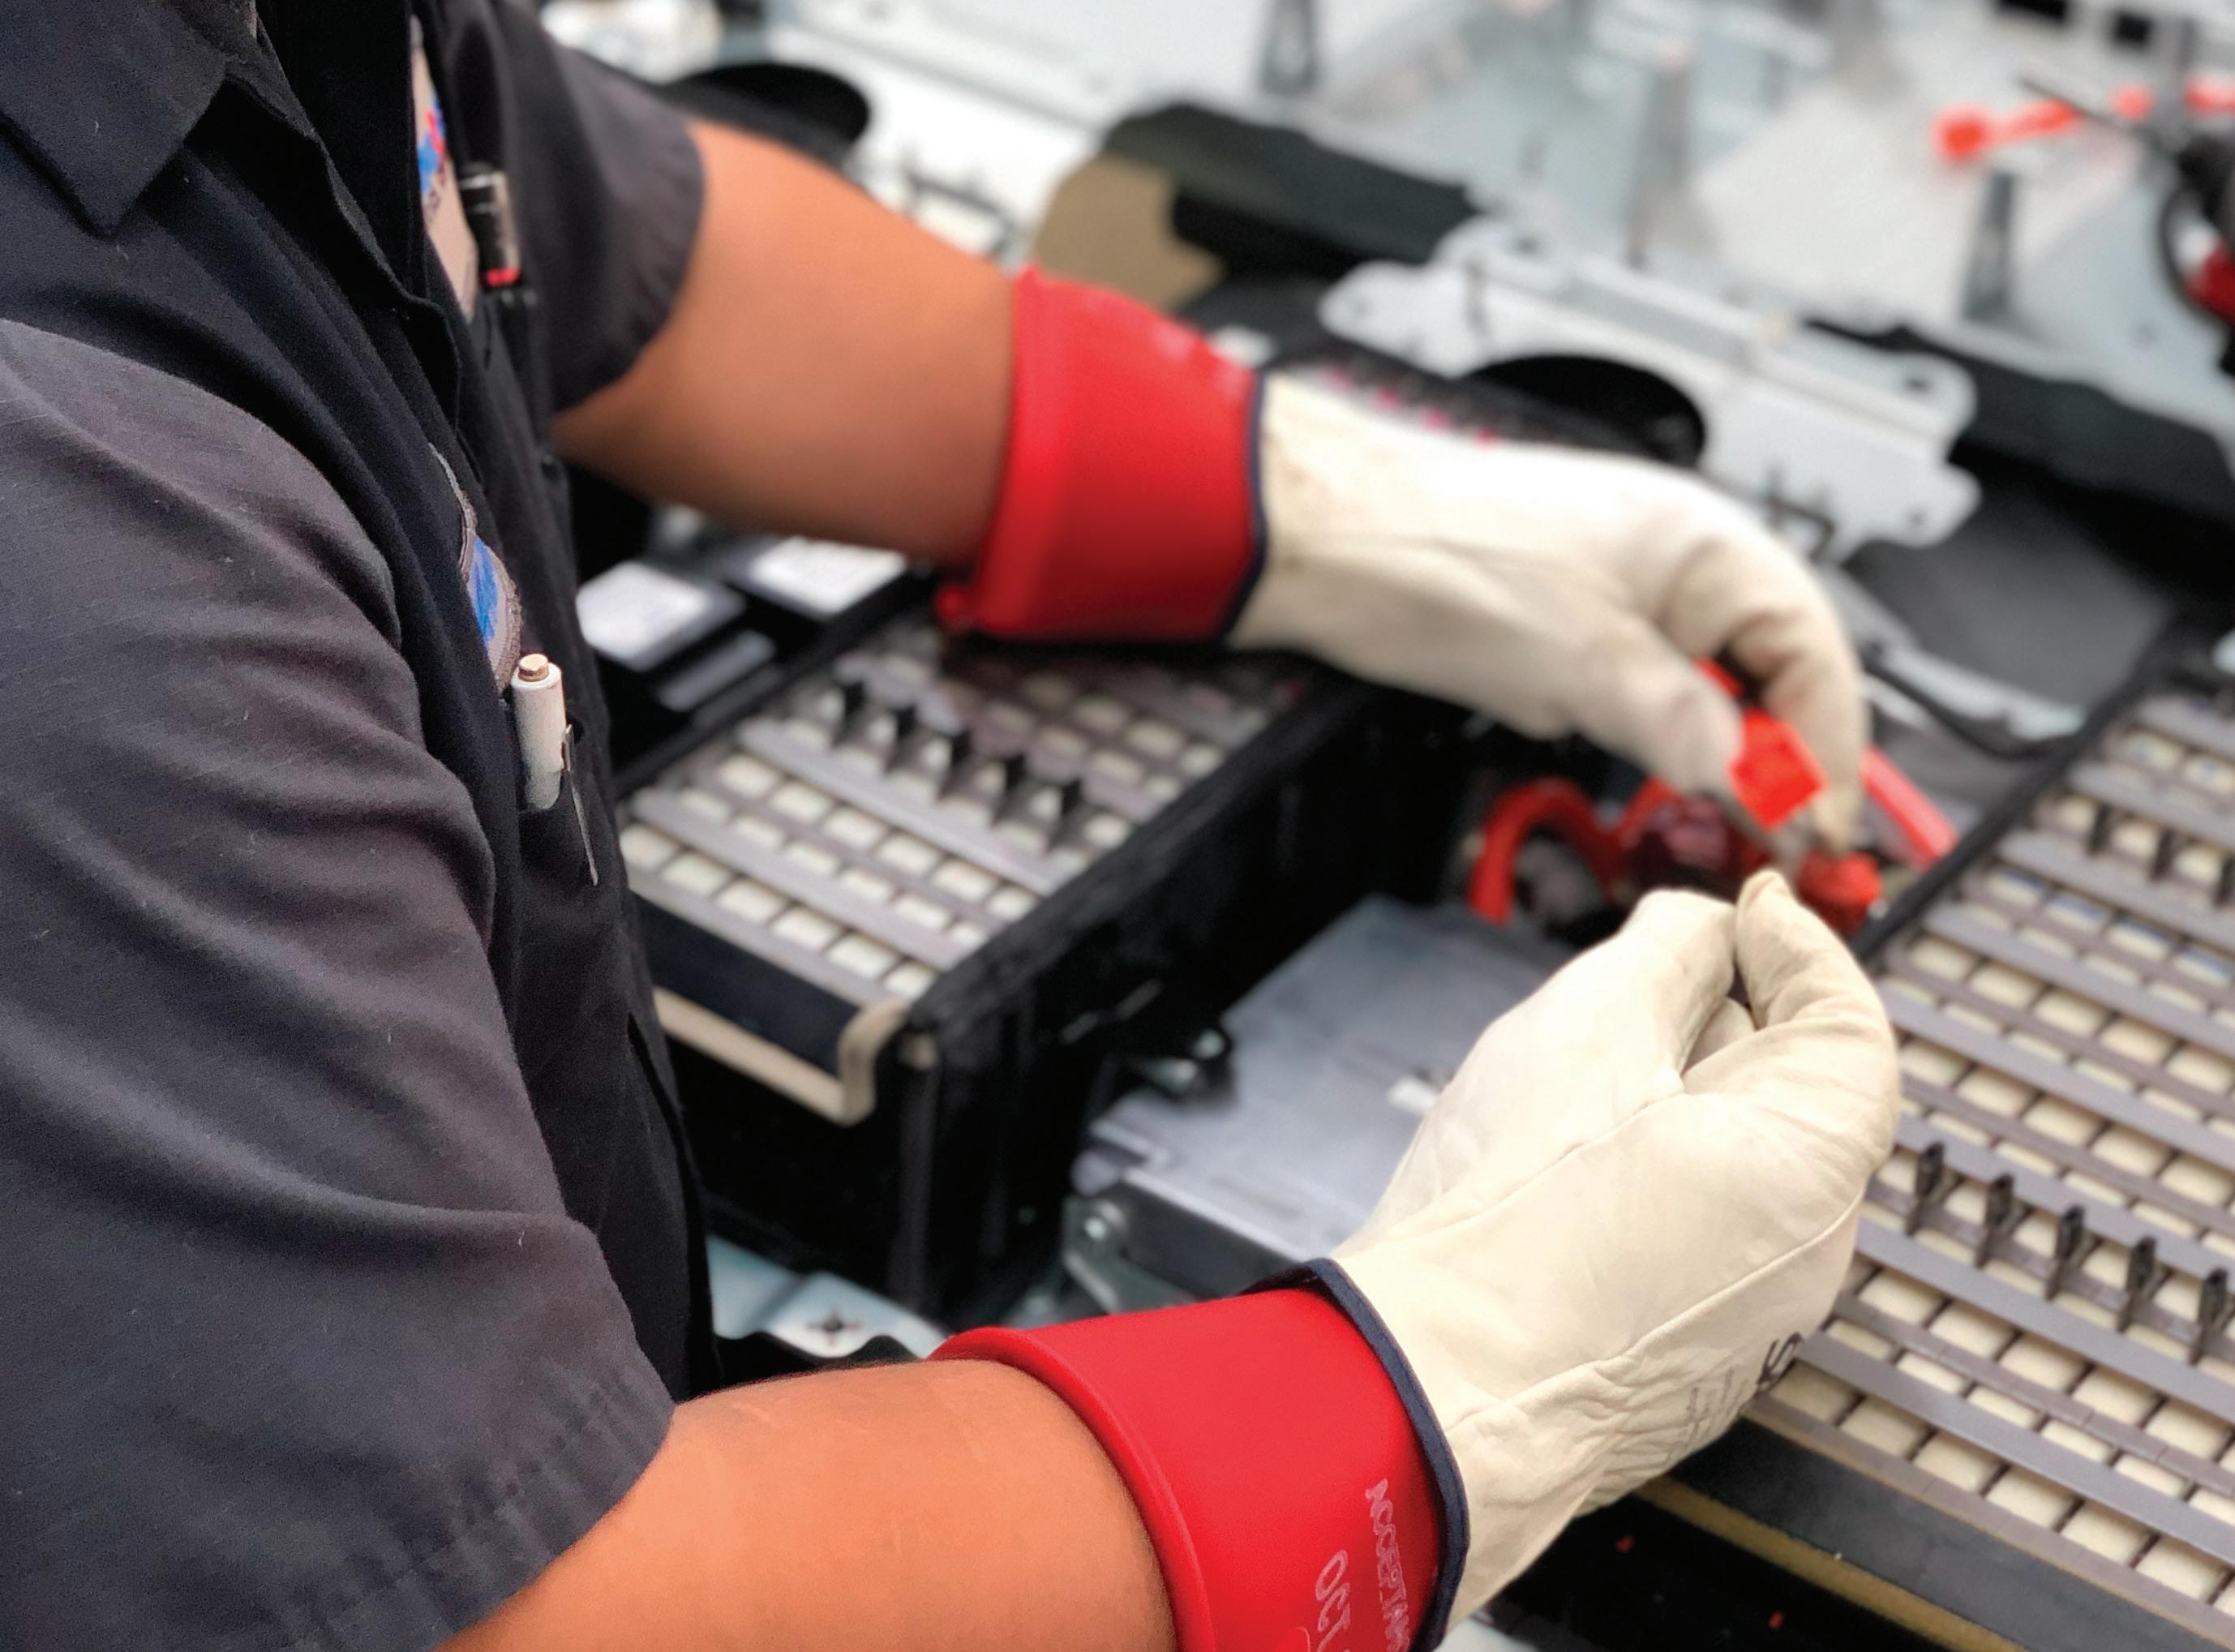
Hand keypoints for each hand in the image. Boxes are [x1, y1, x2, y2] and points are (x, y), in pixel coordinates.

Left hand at [1231, 377, 1867, 848]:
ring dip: (1724, 756)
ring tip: (1726, 824)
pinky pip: (1653, 688)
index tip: (1817, 832)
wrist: (1332, 539)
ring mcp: (1632, 593)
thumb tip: (1765, 793)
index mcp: (1712, 547)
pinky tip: (1657, 779)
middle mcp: (1684, 563)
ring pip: (1714, 690)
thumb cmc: (1444, 560)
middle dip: (1783, 761)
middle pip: (1776, 676)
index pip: (1817, 659)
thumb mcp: (1587, 667)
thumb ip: (1688, 732)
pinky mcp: (1579, 626)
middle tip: (1778, 845)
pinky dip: (1665, 739)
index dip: (1828, 753)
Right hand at [1333, 872, 1898, 1617]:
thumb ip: (1668, 949)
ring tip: (1561, 1094)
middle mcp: (1802, 1259)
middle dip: (1707, 1027)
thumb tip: (1705, 924)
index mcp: (1811, 1170)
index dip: (1795, 948)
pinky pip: (1684, 1241)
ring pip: (1725, 1170)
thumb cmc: (1510, 1223)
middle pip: (1780, 1096)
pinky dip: (1636, 1189)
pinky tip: (1550, 1180)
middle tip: (1622, 987)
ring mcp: (1746, 1328)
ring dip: (1662, 1109)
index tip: (1742, 908)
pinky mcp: (1679, 1366)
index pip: (1847, 1028)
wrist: (1429, 1387)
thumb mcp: (1590, 1029)